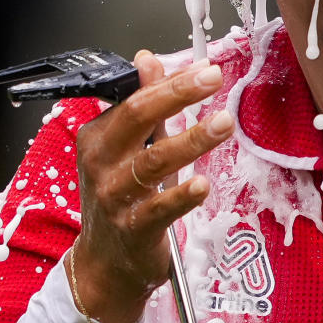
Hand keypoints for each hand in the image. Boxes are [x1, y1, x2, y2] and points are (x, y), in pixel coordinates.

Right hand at [70, 51, 234, 322]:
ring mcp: (115, 196)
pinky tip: (203, 184)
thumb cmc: (122, 196)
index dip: (172, 82)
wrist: (106, 261)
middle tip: (213, 78)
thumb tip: (147, 60)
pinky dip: (182, 195)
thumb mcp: (128, 146)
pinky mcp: (133, 229)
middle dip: (178, 95)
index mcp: (100, 136)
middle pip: (138, 118)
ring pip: (154, 161)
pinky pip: (159, 209)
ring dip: (192, 139)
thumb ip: (142, 103)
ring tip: (223, 123)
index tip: (205, 68)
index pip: (136, 98)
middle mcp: (103, 162)